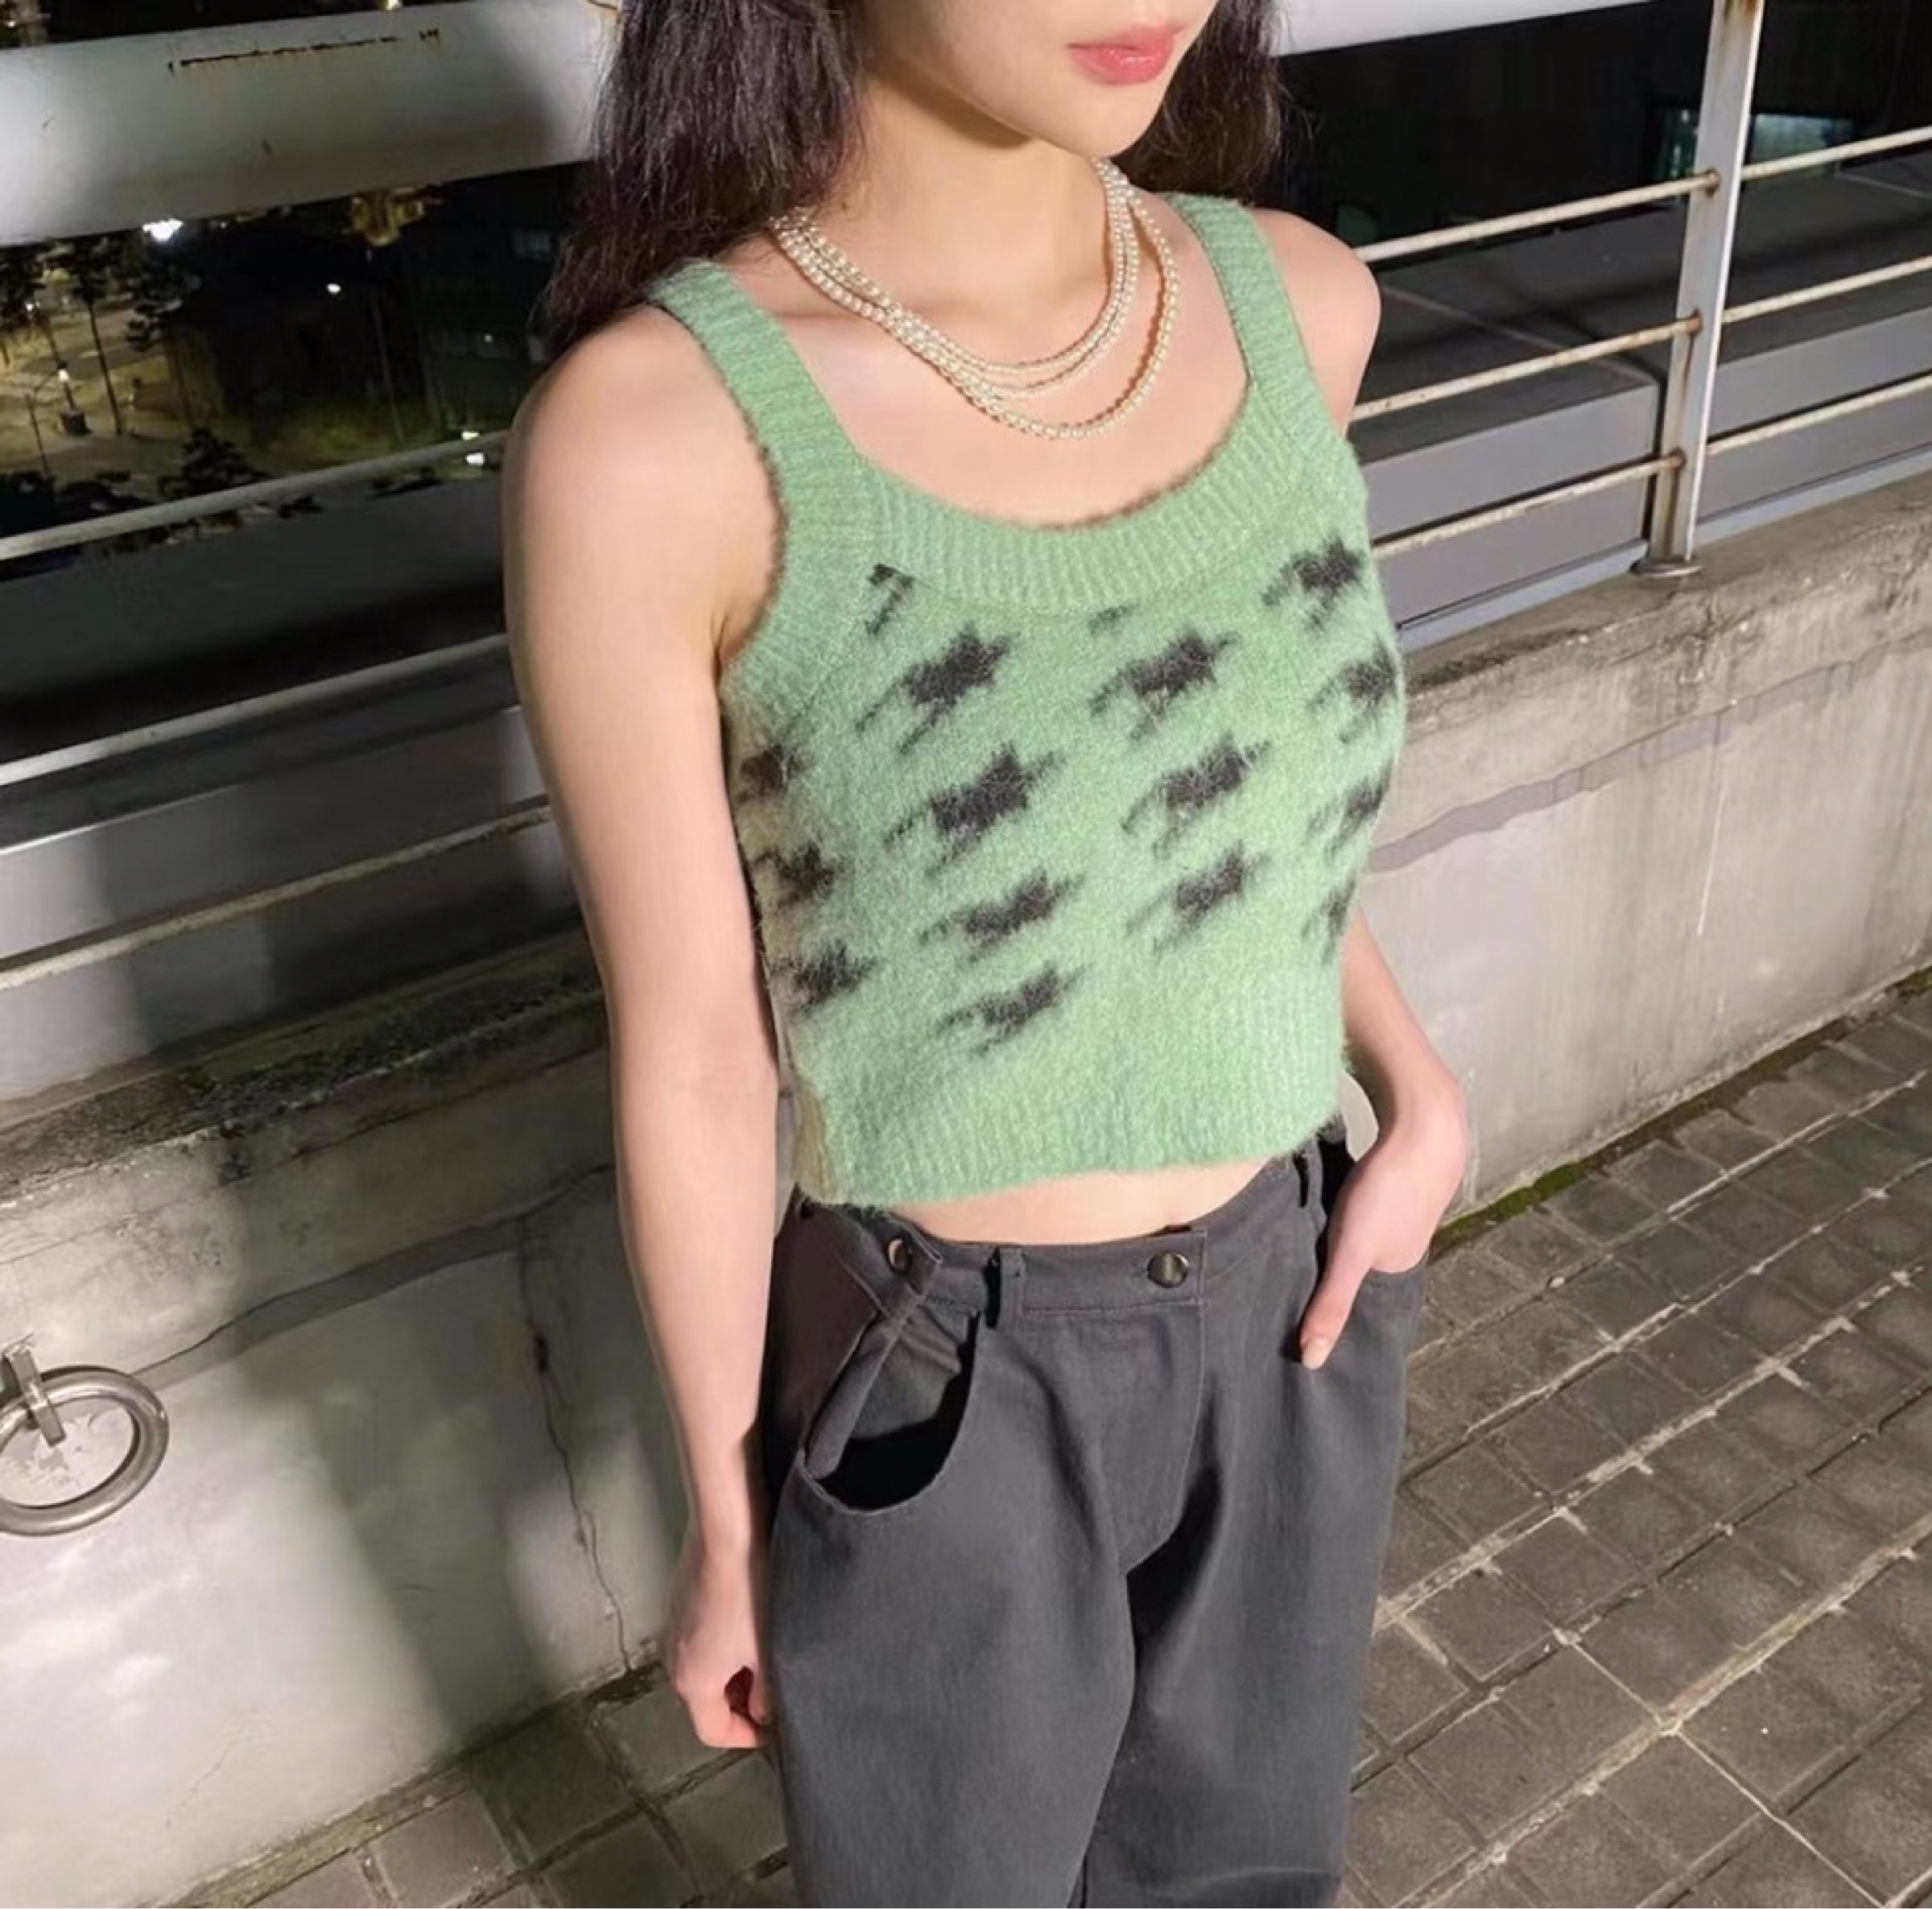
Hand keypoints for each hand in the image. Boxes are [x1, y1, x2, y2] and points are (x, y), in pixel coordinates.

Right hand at [658, 1520, 773, 1749]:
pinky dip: (720, 1645)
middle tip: (770, 1690)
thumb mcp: (767, 1652)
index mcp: (692, 1683)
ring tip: (763, 1654)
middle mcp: (673, 1660)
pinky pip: (698, 1639)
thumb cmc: (748, 1590)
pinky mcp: (678, 1602)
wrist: (727, 1532)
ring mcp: (672, 1628)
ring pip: (702, 1669)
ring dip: (730, 1672)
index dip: (744, 1736)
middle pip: (704, 1701)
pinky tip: (746, 1623)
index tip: (768, 1728)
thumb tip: (763, 1710)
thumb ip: (767, 1693)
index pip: (713, 1732)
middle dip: (739, 1702)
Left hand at [1300, 1091, 1467, 1369]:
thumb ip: (1332, 1302)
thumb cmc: (1388, 1190)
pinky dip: (1343, 1203)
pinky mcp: (1392, 1171)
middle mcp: (1406, 1240)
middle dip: (1331, 1270)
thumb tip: (1314, 1362)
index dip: (1336, 1308)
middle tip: (1286, 1278)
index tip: (1299, 1320)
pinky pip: (1361, 1198)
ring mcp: (1402, 1204)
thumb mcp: (1352, 1253)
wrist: (1423, 1118)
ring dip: (1336, 1234)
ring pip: (1360, 1229)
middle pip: (1361, 1263)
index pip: (1364, 1301)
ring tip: (1298, 1242)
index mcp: (1399, 1266)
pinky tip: (1321, 1198)